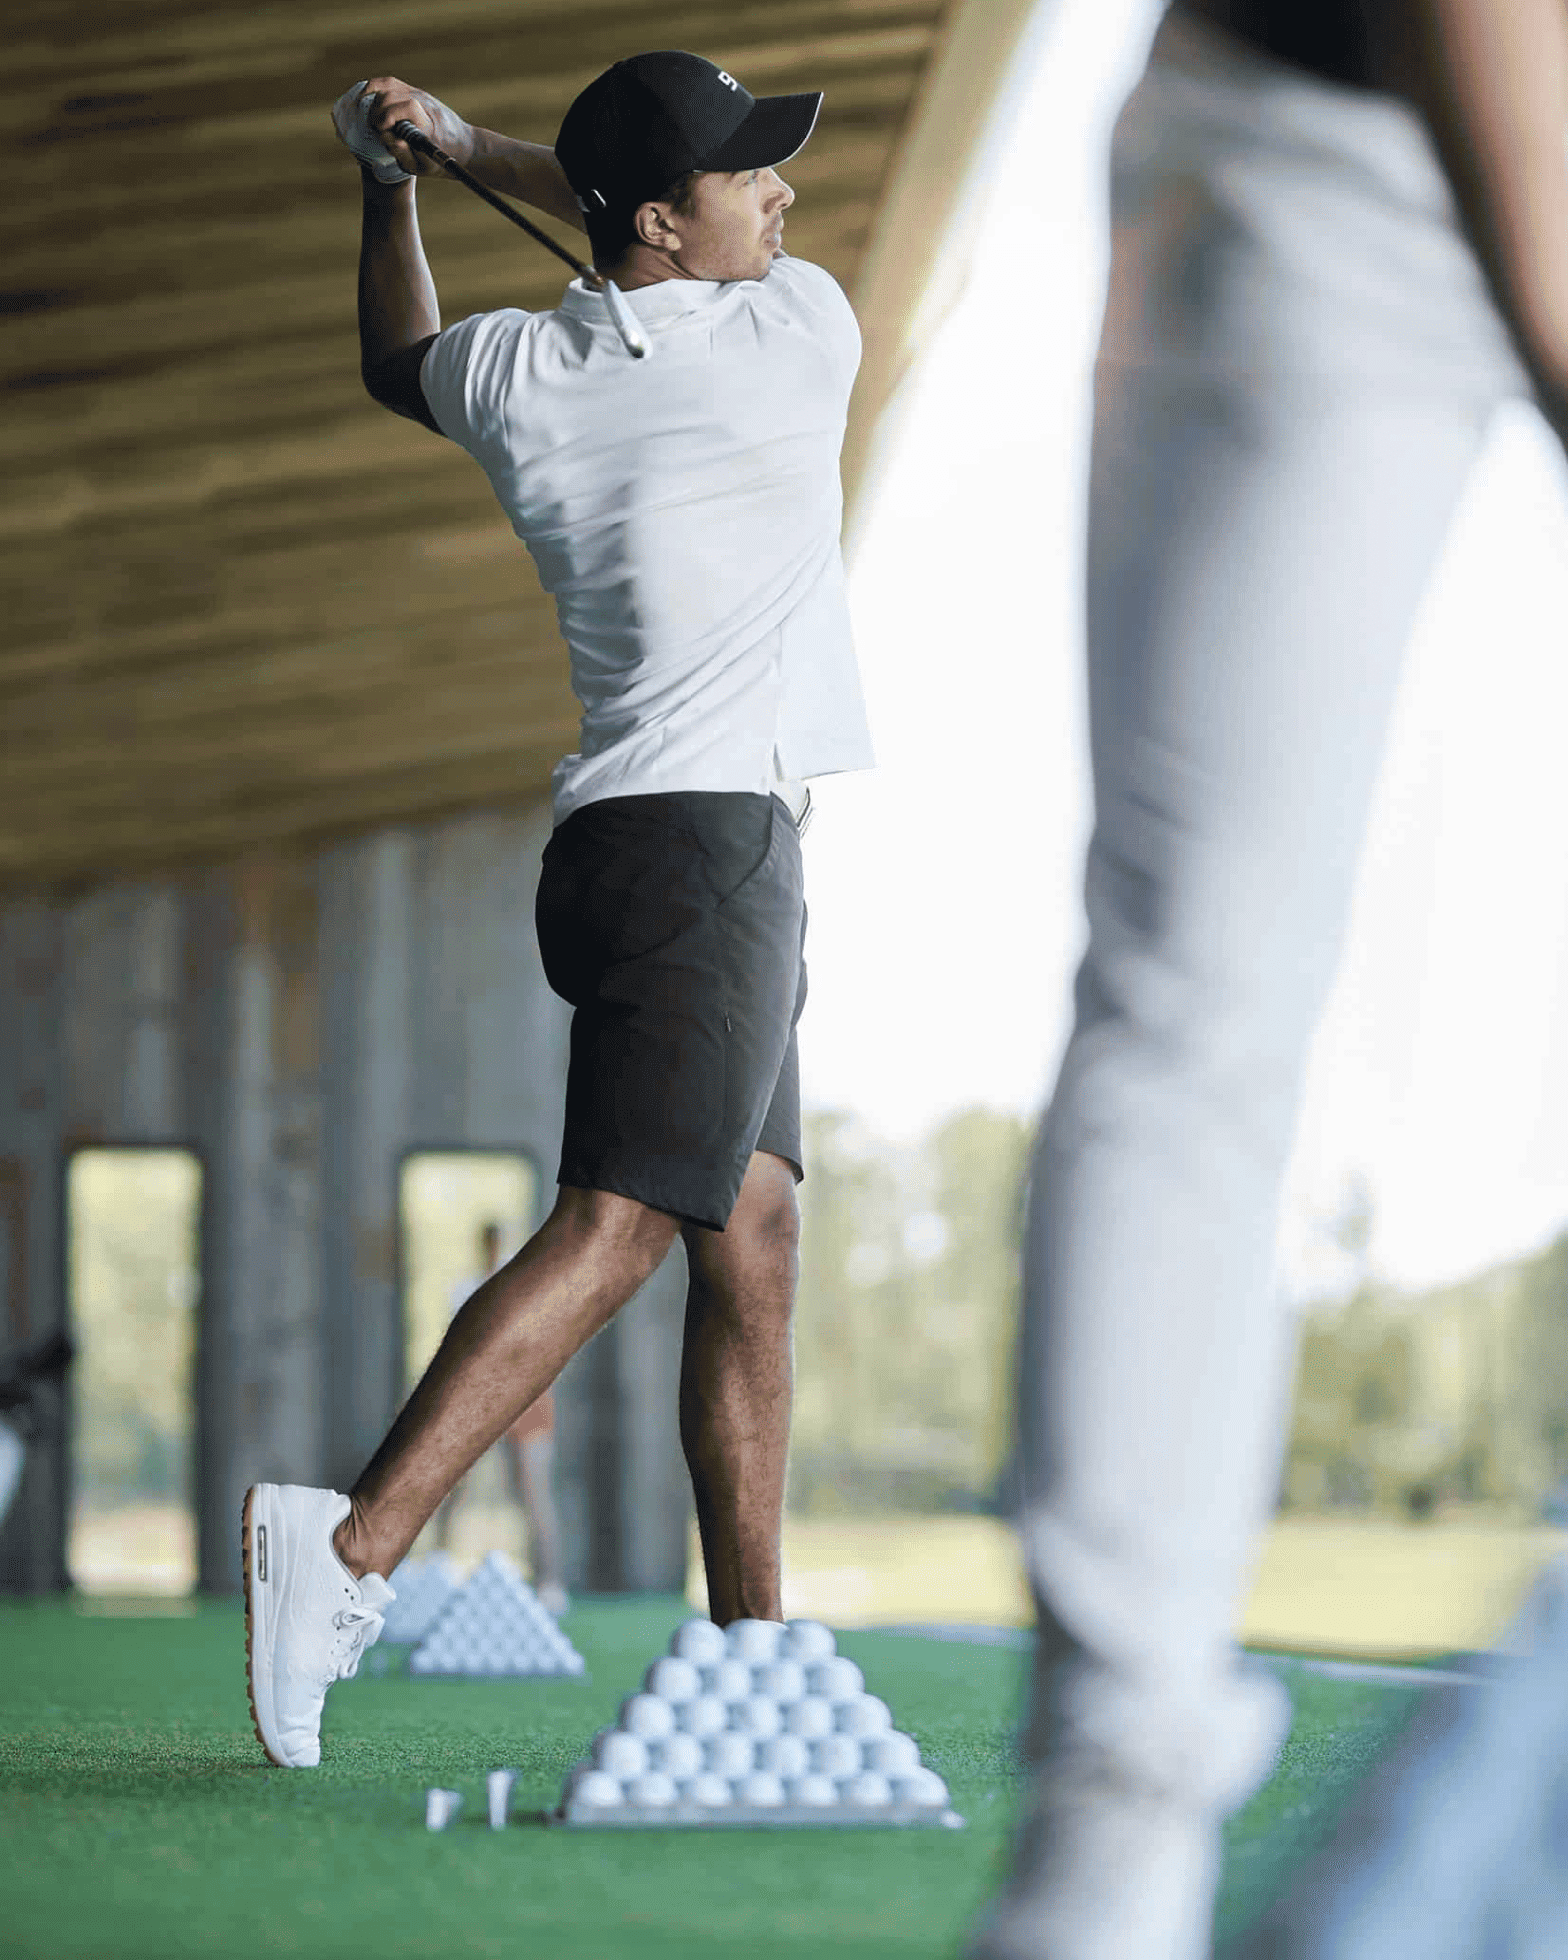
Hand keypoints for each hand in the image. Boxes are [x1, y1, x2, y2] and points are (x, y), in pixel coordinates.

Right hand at [360, 76, 474, 176]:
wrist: (463, 145)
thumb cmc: (441, 159)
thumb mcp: (423, 166)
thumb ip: (403, 153)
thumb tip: (386, 136)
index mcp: (428, 122)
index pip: (407, 106)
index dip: (388, 116)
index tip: (382, 132)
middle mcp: (423, 103)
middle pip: (390, 95)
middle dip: (376, 113)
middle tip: (375, 131)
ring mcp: (418, 94)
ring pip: (386, 85)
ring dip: (372, 102)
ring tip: (373, 121)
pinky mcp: (414, 91)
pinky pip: (389, 83)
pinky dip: (374, 89)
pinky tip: (366, 100)